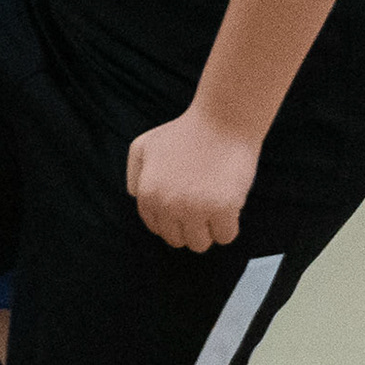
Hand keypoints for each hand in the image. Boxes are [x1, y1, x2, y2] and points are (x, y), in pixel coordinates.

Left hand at [126, 106, 259, 251]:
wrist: (222, 119)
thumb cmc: (186, 131)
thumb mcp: (145, 145)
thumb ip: (134, 174)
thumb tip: (135, 198)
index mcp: (148, 194)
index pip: (158, 228)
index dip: (174, 221)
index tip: (187, 208)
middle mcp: (168, 205)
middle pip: (178, 240)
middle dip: (190, 227)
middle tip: (204, 206)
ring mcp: (195, 209)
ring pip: (200, 244)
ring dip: (209, 231)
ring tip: (216, 208)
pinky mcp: (223, 209)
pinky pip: (226, 237)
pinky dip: (230, 226)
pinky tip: (231, 207)